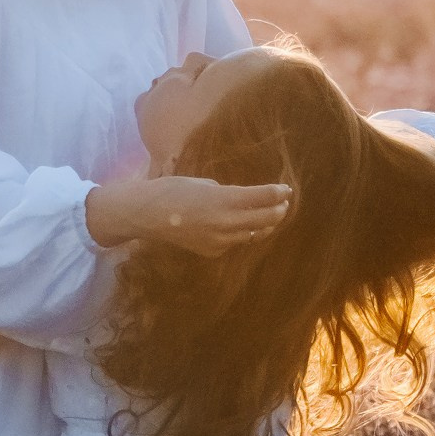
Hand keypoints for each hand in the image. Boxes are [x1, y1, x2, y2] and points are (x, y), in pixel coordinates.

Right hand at [86, 172, 294, 256]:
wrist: (147, 216)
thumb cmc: (173, 190)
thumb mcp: (205, 184)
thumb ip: (228, 194)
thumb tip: (245, 201)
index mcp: (224, 200)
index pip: (263, 198)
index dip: (279, 193)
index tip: (287, 189)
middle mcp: (225, 223)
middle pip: (265, 219)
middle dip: (278, 211)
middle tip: (284, 203)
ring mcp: (219, 241)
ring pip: (253, 234)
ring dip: (263, 224)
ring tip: (271, 216)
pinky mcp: (212, 251)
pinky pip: (234, 243)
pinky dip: (241, 234)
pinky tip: (240, 227)